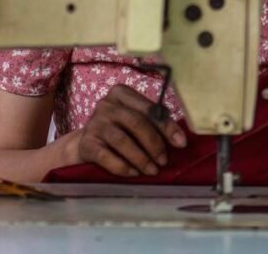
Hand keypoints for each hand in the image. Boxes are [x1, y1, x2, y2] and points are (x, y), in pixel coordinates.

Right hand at [71, 85, 186, 176]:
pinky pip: (106, 156)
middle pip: (136, 122)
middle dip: (154, 144)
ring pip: (122, 140)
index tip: (181, 144)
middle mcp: (106, 104)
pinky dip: (122, 167)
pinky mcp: (86, 143)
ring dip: (141, 158)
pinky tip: (133, 174)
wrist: (85, 144)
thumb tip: (180, 140)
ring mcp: (94, 123)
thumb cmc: (117, 131)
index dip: (167, 127)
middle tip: (163, 161)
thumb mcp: (134, 122)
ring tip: (152, 171)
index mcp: (122, 93)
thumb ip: (154, 125)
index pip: (149, 109)